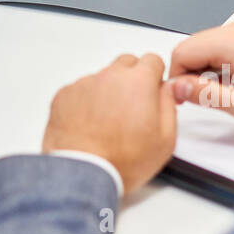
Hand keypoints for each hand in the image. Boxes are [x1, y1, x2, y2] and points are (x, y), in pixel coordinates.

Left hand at [41, 54, 177, 193]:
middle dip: (132, 80)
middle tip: (132, 108)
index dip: (155, 77)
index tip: (153, 91)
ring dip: (108, 93)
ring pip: (102, 78)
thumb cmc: (122, 161)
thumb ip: (169, 105)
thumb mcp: (165, 139)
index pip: (152, 60)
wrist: (82, 172)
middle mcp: (110, 76)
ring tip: (108, 124)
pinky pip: (80, 91)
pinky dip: (85, 103)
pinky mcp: (64, 95)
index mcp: (138, 82)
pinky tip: (89, 126)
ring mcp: (85, 84)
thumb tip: (167, 90)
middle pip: (126, 64)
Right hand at [168, 21, 233, 129]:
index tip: (182, 96)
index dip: (177, 77)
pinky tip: (226, 87)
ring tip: (217, 95)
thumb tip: (177, 87)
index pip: (182, 51)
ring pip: (200, 49)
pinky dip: (211, 68)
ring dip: (199, 72)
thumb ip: (206, 95)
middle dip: (187, 74)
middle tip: (197, 99)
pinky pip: (214, 50)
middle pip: (189, 48)